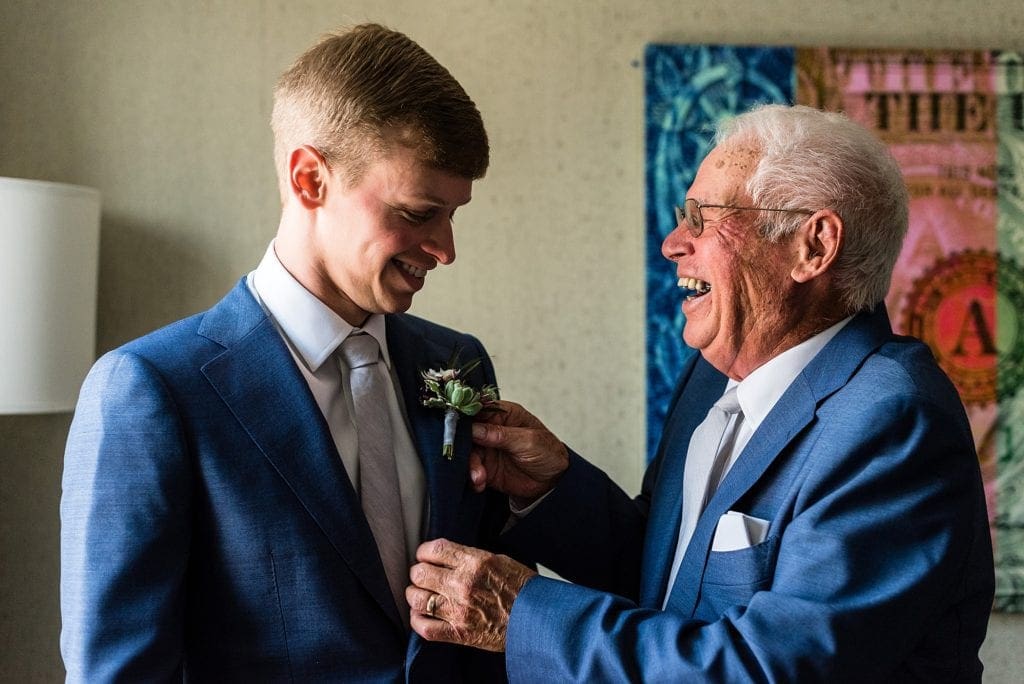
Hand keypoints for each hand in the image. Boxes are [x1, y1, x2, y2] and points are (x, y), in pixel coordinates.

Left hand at [407, 538, 535, 651]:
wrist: (537, 618)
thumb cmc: (522, 589)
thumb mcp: (499, 560)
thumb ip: (471, 558)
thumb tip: (448, 557)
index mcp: (474, 562)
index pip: (434, 550)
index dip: (424, 552)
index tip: (424, 555)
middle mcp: (463, 584)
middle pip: (420, 573)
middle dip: (418, 572)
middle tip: (422, 575)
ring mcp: (458, 610)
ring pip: (417, 599)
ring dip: (415, 595)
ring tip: (419, 594)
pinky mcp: (458, 633)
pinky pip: (424, 627)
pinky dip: (417, 620)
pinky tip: (421, 615)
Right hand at [468, 400, 568, 505]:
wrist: (554, 482)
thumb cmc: (548, 453)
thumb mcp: (527, 440)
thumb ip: (500, 435)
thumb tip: (474, 429)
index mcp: (503, 414)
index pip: (477, 409)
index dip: (464, 416)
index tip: (454, 426)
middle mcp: (491, 429)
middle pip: (467, 432)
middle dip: (462, 445)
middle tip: (463, 456)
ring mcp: (487, 448)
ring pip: (467, 453)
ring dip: (470, 465)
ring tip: (479, 476)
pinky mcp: (485, 467)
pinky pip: (471, 470)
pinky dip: (472, 477)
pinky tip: (480, 483)